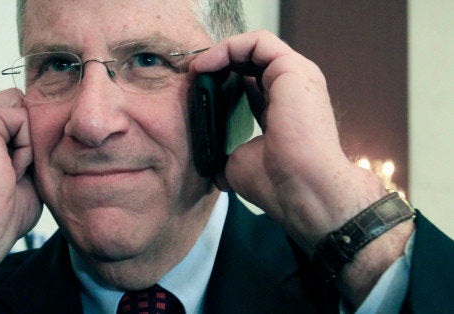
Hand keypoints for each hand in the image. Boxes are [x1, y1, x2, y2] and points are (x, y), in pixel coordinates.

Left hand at [189, 30, 386, 250]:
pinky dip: (229, 46)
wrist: (303, 190)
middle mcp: (292, 89)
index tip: (196, 88)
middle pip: (251, 60)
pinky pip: (258, 42)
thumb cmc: (278, 184)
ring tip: (197, 67)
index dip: (221, 79)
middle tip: (192, 74)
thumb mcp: (240, 164)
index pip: (250, 82)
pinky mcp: (293, 69)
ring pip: (255, 46)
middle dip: (218, 61)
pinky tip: (208, 63)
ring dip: (221, 51)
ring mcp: (296, 77)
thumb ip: (228, 152)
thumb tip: (211, 164)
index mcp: (282, 109)